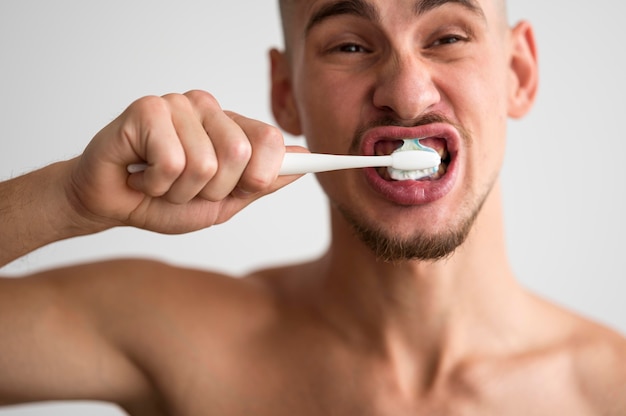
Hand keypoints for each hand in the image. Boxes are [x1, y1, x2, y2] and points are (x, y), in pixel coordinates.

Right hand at [68, 90, 303, 233]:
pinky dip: (155, 184)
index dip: (262, 174)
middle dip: (213, 190)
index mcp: (229, 126)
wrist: (113, 204)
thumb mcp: (224, 202)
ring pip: (204, 163)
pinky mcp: (147, 109)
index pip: (270, 140)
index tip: (250, 187)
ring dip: (179, 191)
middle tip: (186, 187)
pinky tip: (142, 174)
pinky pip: (171, 162)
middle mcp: (207, 108)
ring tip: (160, 181)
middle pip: (240, 154)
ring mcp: (177, 105)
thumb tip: (306, 162)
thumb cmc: (165, 201)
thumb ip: (261, 182)